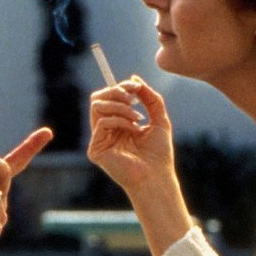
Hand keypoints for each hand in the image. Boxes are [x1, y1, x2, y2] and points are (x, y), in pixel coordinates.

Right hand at [87, 76, 174, 193]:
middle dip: (116, 92)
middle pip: (98, 98)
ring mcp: (100, 139)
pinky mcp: (96, 149)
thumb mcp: (159, 119)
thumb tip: (134, 79)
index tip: (135, 86)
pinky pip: (102, 122)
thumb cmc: (159, 153)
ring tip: (137, 117)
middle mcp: (106, 131)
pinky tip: (134, 130)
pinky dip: (120, 120)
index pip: (109, 98)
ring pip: (97, 106)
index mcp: (118, 124)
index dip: (119, 88)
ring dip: (120, 106)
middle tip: (133, 98)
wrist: (157, 176)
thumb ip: (150, 98)